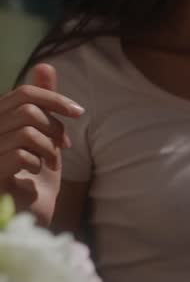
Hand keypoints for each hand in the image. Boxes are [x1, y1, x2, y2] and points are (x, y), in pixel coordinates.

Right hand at [0, 64, 83, 221]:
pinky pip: (19, 153)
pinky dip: (36, 162)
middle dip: (53, 125)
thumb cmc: (36, 178)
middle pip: (27, 108)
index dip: (54, 98)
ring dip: (48, 147)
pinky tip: (34, 174)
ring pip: (26, 129)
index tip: (78, 112)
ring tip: (50, 162)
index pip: (24, 93)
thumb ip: (43, 104)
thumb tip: (45, 65)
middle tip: (63, 146)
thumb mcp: (45, 137)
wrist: (30, 217)